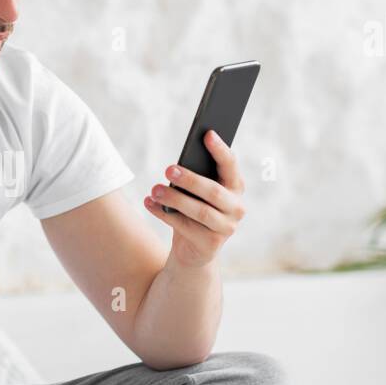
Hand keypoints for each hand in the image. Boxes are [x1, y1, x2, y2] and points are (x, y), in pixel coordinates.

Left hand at [144, 129, 246, 269]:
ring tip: (154, 190)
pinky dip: (163, 214)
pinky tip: (149, 203)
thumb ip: (195, 179)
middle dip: (190, 179)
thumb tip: (177, 165)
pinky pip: (184, 227)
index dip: (220, 150)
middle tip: (168, 169)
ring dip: (174, 199)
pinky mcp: (211, 245)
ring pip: (199, 211)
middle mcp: (237, 208)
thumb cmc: (194, 212)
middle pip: (214, 191)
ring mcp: (226, 228)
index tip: (207, 134)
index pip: (231, 166)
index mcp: (235, 188)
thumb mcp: (197, 194)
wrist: (194, 250)